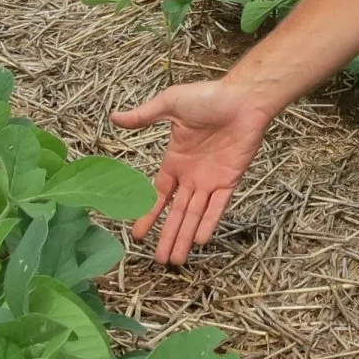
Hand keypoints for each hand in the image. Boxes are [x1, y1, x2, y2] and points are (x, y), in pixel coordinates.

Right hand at [110, 80, 274, 264]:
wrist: (243, 98)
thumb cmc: (208, 97)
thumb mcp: (170, 104)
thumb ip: (144, 115)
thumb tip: (115, 117)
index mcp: (175, 160)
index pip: (159, 195)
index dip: (149, 214)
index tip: (138, 235)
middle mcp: (191, 176)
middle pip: (177, 213)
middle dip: (168, 236)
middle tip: (159, 261)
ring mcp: (210, 180)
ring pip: (195, 215)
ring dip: (185, 237)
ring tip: (176, 260)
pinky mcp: (229, 180)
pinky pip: (218, 206)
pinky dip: (210, 222)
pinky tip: (201, 240)